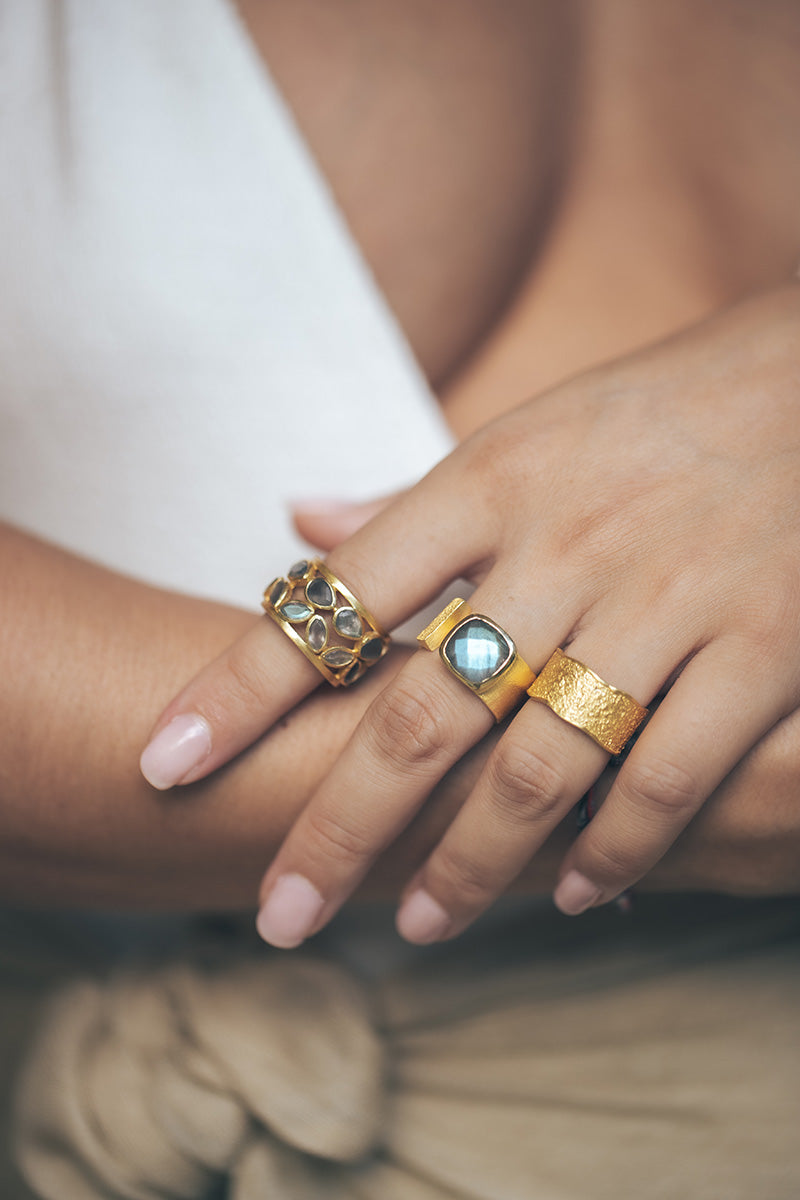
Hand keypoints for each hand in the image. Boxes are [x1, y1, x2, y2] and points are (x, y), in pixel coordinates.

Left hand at [141, 284, 799, 943]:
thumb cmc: (652, 416)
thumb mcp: (523, 435)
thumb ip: (412, 500)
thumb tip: (296, 519)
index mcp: (489, 482)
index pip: (338, 598)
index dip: (240, 686)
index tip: (165, 762)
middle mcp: (563, 545)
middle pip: (422, 714)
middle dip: (340, 829)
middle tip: (279, 916)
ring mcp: (667, 598)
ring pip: (541, 767)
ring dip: (470, 864)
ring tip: (419, 926)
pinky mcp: (765, 647)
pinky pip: (670, 775)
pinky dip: (617, 847)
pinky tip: (573, 892)